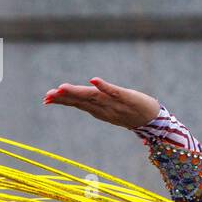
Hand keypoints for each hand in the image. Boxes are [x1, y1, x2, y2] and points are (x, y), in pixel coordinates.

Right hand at [43, 77, 160, 128]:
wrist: (154, 120)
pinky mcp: (128, 98)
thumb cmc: (131, 112)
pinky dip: (104, 87)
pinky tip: (93, 80)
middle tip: (48, 95)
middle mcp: (105, 107)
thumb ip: (95, 103)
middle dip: (65, 98)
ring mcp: (116, 103)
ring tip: (63, 88)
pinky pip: (115, 92)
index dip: (62, 101)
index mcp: (100, 109)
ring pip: (94, 97)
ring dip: (78, 93)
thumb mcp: (110, 109)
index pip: (79, 104)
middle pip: (83, 101)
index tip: (46, 99)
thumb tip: (77, 97)